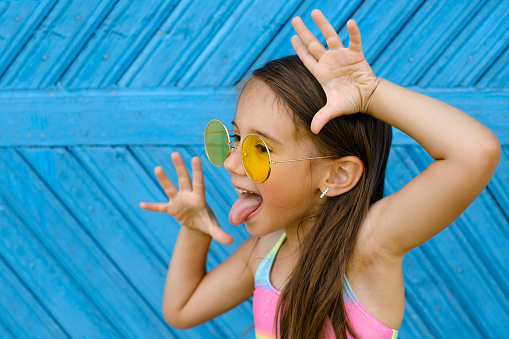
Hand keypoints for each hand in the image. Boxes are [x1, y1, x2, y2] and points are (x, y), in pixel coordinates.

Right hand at [139, 152, 232, 244]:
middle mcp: (188, 195)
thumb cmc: (207, 221)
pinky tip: (141, 204)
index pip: (198, 182)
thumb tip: (230, 242)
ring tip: (157, 168)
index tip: (195, 158)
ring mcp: (178, 201)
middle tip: (175, 153)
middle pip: (184, 179)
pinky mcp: (171, 209)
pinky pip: (160, 207)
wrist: (198, 224)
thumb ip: (220, 233)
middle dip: (180, 167)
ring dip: (163, 179)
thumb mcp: (213, 228)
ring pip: (170, 188)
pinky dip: (152, 206)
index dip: (197, 171)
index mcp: (199, 197)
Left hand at [291, 9, 380, 132]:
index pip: (307, 58)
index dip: (299, 48)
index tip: (292, 37)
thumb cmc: (349, 102)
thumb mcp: (333, 110)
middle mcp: (329, 61)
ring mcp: (342, 56)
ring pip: (330, 37)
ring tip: (315, 12)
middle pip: (314, 44)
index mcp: (321, 73)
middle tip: (295, 19)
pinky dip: (353, 32)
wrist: (367, 98)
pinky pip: (354, 41)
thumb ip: (322, 117)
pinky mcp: (356, 55)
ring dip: (323, 25)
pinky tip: (350, 22)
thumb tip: (313, 131)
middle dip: (304, 32)